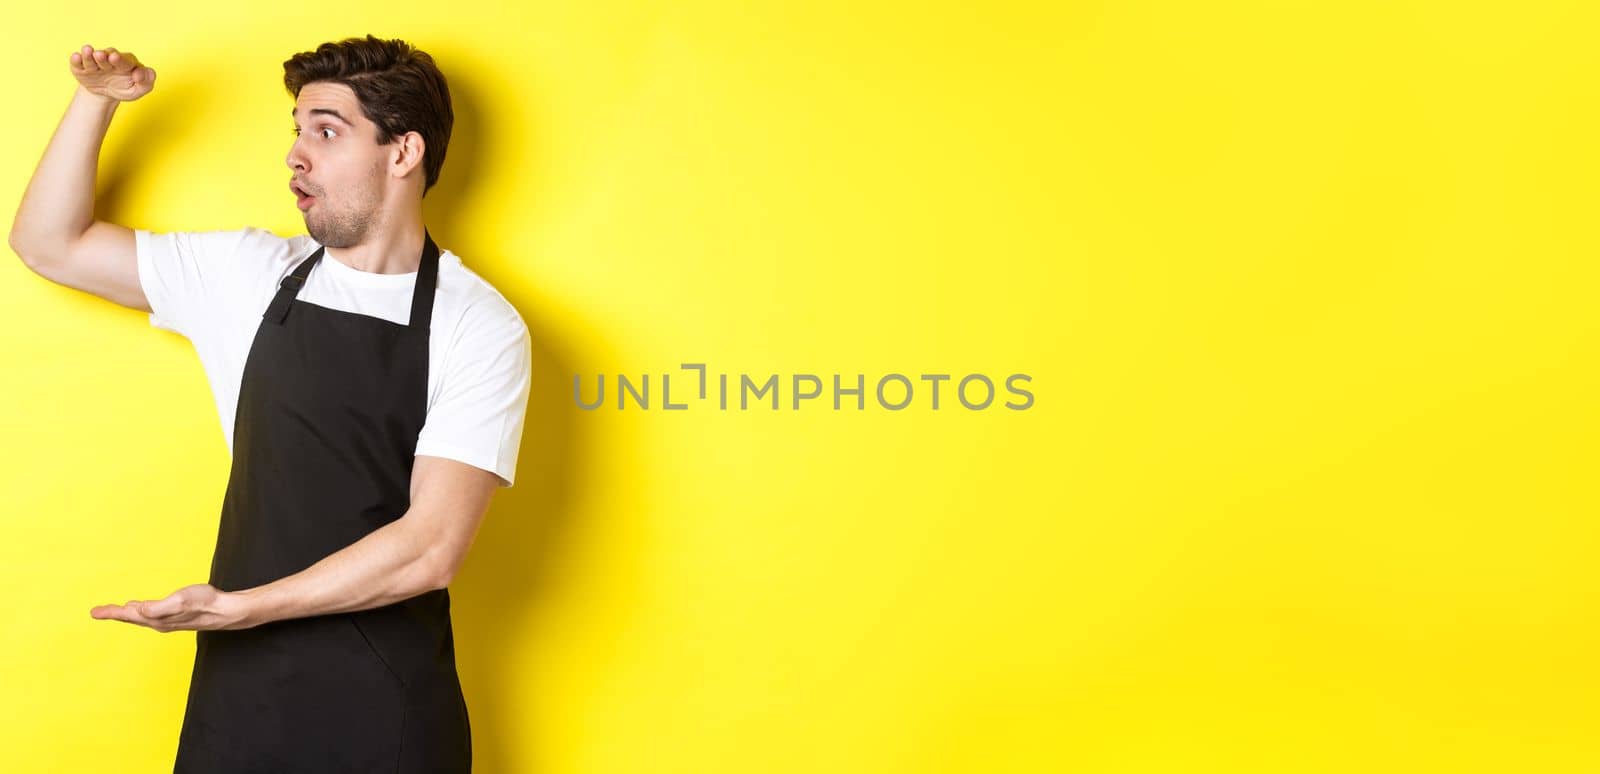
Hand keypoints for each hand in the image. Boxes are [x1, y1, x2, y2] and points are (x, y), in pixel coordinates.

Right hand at [69, 44, 155, 101]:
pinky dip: (76, 60)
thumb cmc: (126, 88)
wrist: (106, 93)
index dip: (121, 60)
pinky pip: (78, 63)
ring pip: (92, 57)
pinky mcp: (82, 68)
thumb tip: (142, 74)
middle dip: (104, 56)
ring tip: (88, 50)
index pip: (125, 60)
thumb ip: (146, 82)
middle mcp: (110, 59)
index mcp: (126, 62)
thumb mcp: (139, 89)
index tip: (116, 59)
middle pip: (107, 56)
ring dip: (89, 55)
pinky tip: (76, 56)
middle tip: (101, 55)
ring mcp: (95, 63)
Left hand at [90, 583, 253, 631]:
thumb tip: (138, 610)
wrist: (226, 611)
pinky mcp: (176, 617)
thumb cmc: (206, 603)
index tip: (94, 612)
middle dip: (114, 614)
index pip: (129, 615)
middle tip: (98, 612)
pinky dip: (141, 612)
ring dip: (126, 614)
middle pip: (131, 618)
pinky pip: (150, 616)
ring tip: (116, 610)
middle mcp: (160, 622)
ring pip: (141, 618)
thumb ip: (158, 607)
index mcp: (157, 618)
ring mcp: (168, 621)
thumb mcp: (180, 600)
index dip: (111, 612)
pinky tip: (142, 609)